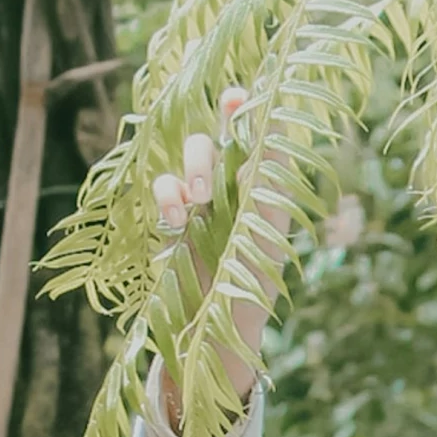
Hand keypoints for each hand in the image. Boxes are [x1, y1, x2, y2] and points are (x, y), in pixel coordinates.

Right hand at [149, 86, 290, 435]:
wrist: (215, 338)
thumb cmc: (251, 290)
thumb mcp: (264, 235)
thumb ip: (266, 182)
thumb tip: (271, 127)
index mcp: (268, 188)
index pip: (260, 135)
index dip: (249, 110)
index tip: (238, 97)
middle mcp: (238, 188)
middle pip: (219, 140)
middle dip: (210, 155)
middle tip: (211, 190)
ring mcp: (204, 202)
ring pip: (191, 158)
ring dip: (190, 171)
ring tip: (194, 204)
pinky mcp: (176, 220)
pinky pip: (165, 188)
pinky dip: (167, 194)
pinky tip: (174, 218)